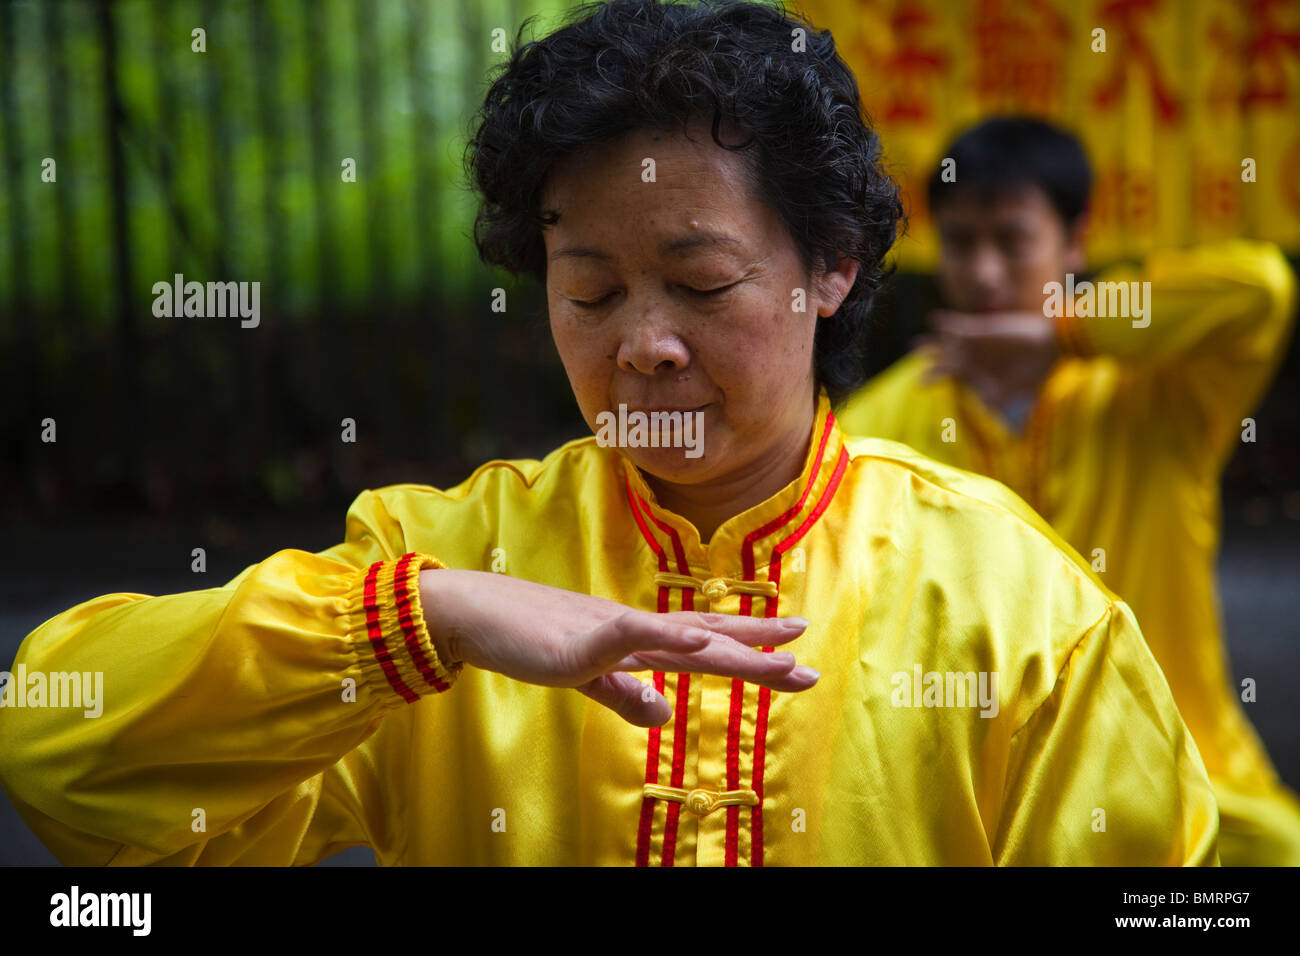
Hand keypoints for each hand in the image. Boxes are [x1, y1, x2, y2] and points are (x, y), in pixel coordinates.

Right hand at [419, 569, 817, 726]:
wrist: (477, 614)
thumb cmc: (528, 639)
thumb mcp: (585, 677)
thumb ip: (624, 694)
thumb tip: (664, 714)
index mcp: (637, 641)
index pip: (703, 645)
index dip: (749, 648)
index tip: (793, 656)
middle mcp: (636, 630)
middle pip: (708, 641)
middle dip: (760, 652)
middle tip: (810, 664)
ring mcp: (613, 630)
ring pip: (685, 637)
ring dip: (736, 644)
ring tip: (784, 652)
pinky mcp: (585, 638)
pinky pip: (634, 636)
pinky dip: (670, 635)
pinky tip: (703, 640)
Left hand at [916, 310, 1060, 408]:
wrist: (1050, 348)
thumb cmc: (1035, 373)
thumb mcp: (1015, 391)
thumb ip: (999, 399)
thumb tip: (986, 410)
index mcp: (976, 373)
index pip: (949, 375)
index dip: (932, 378)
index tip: (919, 384)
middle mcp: (972, 357)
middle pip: (943, 357)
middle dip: (928, 357)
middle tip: (913, 357)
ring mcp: (975, 343)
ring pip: (946, 341)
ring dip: (931, 340)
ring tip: (915, 342)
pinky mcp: (981, 329)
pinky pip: (958, 324)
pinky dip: (945, 322)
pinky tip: (933, 319)